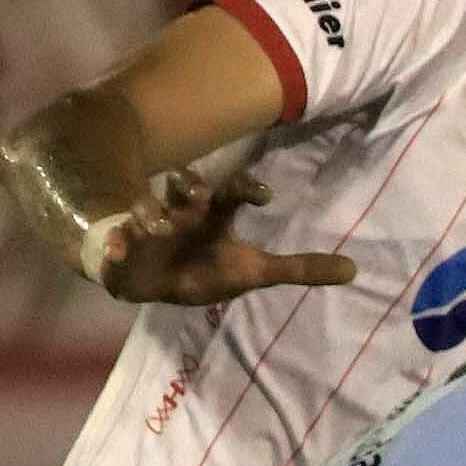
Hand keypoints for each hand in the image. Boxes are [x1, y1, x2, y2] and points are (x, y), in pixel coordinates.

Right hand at [97, 170, 359, 306]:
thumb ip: (299, 268)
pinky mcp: (119, 249)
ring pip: (144, 209)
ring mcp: (146, 229)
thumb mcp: (253, 271)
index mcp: (212, 216)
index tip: (265, 195)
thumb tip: (354, 270)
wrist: (151, 279)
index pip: (231, 193)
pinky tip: (116, 252)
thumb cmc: (203, 267)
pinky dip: (112, 246)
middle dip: (190, 186)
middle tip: (198, 194)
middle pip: (184, 189)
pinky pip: (110, 244)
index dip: (246, 188)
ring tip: (157, 228)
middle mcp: (178, 214)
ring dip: (149, 213)